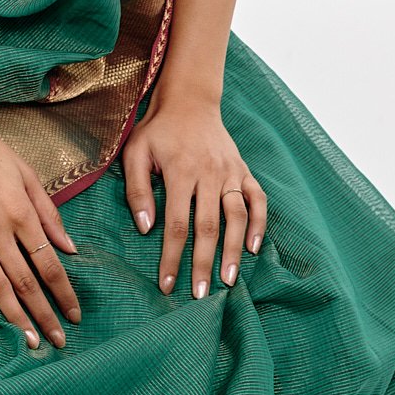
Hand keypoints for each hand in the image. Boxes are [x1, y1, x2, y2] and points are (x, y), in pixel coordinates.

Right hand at [0, 79, 82, 348]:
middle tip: (58, 340)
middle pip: (26, 281)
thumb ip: (48, 211)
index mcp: (21, 211)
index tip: (74, 314)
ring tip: (29, 341)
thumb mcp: (24, 172)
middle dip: (44, 314)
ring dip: (16, 317)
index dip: (64, 292)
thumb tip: (70, 247)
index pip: (49, 262)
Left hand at [120, 81, 266, 296]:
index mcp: (180, 172)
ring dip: (234, 250)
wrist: (190, 100)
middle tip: (201, 295)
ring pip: (237, 216)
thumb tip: (144, 227)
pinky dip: (259, 223)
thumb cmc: (157, 130)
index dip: (172, 257)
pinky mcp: (243, 170)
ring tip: (229, 280)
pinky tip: (254, 248)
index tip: (168, 284)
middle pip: (208, 227)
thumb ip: (137, 189)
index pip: (176, 224)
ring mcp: (230, 172)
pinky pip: (258, 199)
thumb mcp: (135, 152)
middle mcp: (209, 174)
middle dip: (204, 263)